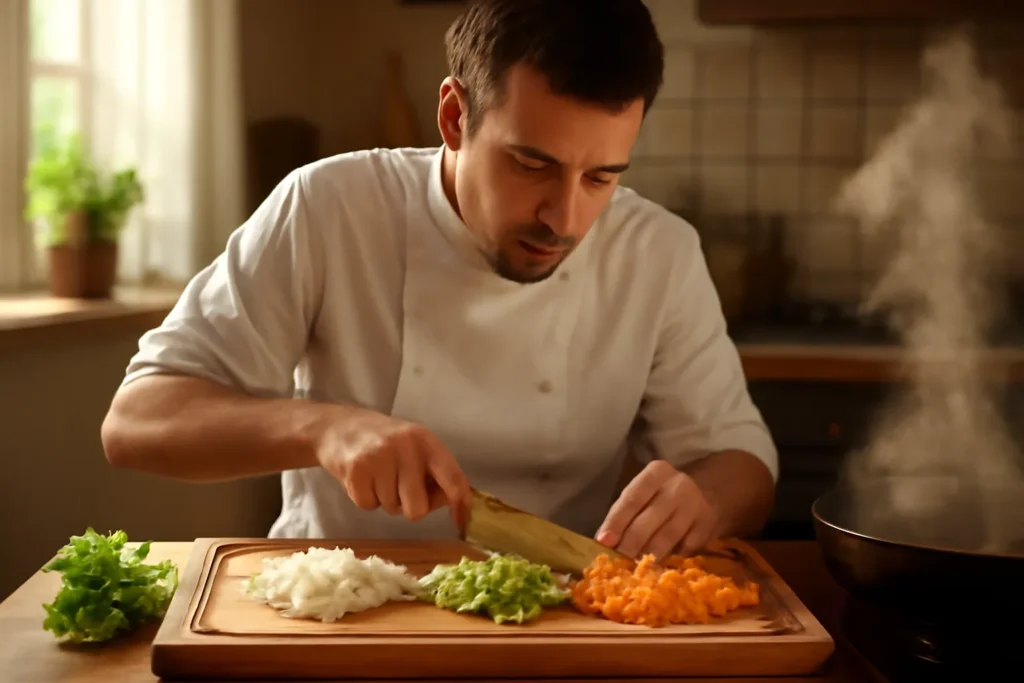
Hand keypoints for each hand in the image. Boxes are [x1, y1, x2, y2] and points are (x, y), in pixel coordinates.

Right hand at [315, 406, 470, 528]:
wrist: (337, 426)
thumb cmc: (383, 442)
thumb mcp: (414, 447)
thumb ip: (433, 473)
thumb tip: (451, 503)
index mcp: (426, 442)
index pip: (453, 478)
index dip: (461, 505)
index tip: (462, 523)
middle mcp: (406, 447)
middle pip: (418, 508)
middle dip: (408, 507)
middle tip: (397, 487)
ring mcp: (379, 458)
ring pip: (392, 508)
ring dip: (385, 499)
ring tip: (377, 476)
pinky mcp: (355, 470)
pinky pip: (368, 506)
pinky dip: (365, 498)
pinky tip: (363, 478)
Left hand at [595, 460, 719, 560]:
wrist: (707, 493)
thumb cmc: (662, 496)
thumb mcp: (644, 494)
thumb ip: (624, 513)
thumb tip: (603, 541)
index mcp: (656, 472)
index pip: (632, 498)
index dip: (617, 521)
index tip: (604, 541)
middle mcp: (677, 485)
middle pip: (650, 518)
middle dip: (631, 543)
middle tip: (617, 561)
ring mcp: (696, 505)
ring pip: (668, 535)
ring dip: (649, 554)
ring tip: (635, 568)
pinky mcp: (708, 525)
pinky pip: (686, 547)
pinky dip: (671, 558)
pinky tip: (659, 568)